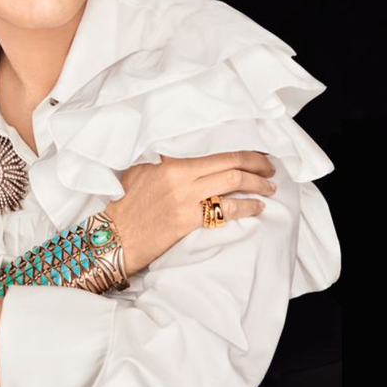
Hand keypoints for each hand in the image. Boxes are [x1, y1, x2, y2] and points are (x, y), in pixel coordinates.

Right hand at [105, 150, 277, 276]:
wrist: (116, 236)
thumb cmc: (126, 205)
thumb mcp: (140, 172)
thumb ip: (163, 161)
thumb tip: (182, 155)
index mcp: (171, 163)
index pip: (216, 150)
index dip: (242, 151)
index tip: (257, 153)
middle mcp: (181, 177)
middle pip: (230, 163)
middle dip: (257, 164)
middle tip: (270, 168)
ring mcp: (185, 199)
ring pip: (233, 182)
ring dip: (257, 184)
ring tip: (269, 187)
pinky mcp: (188, 221)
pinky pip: (226, 210)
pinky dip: (246, 207)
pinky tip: (257, 207)